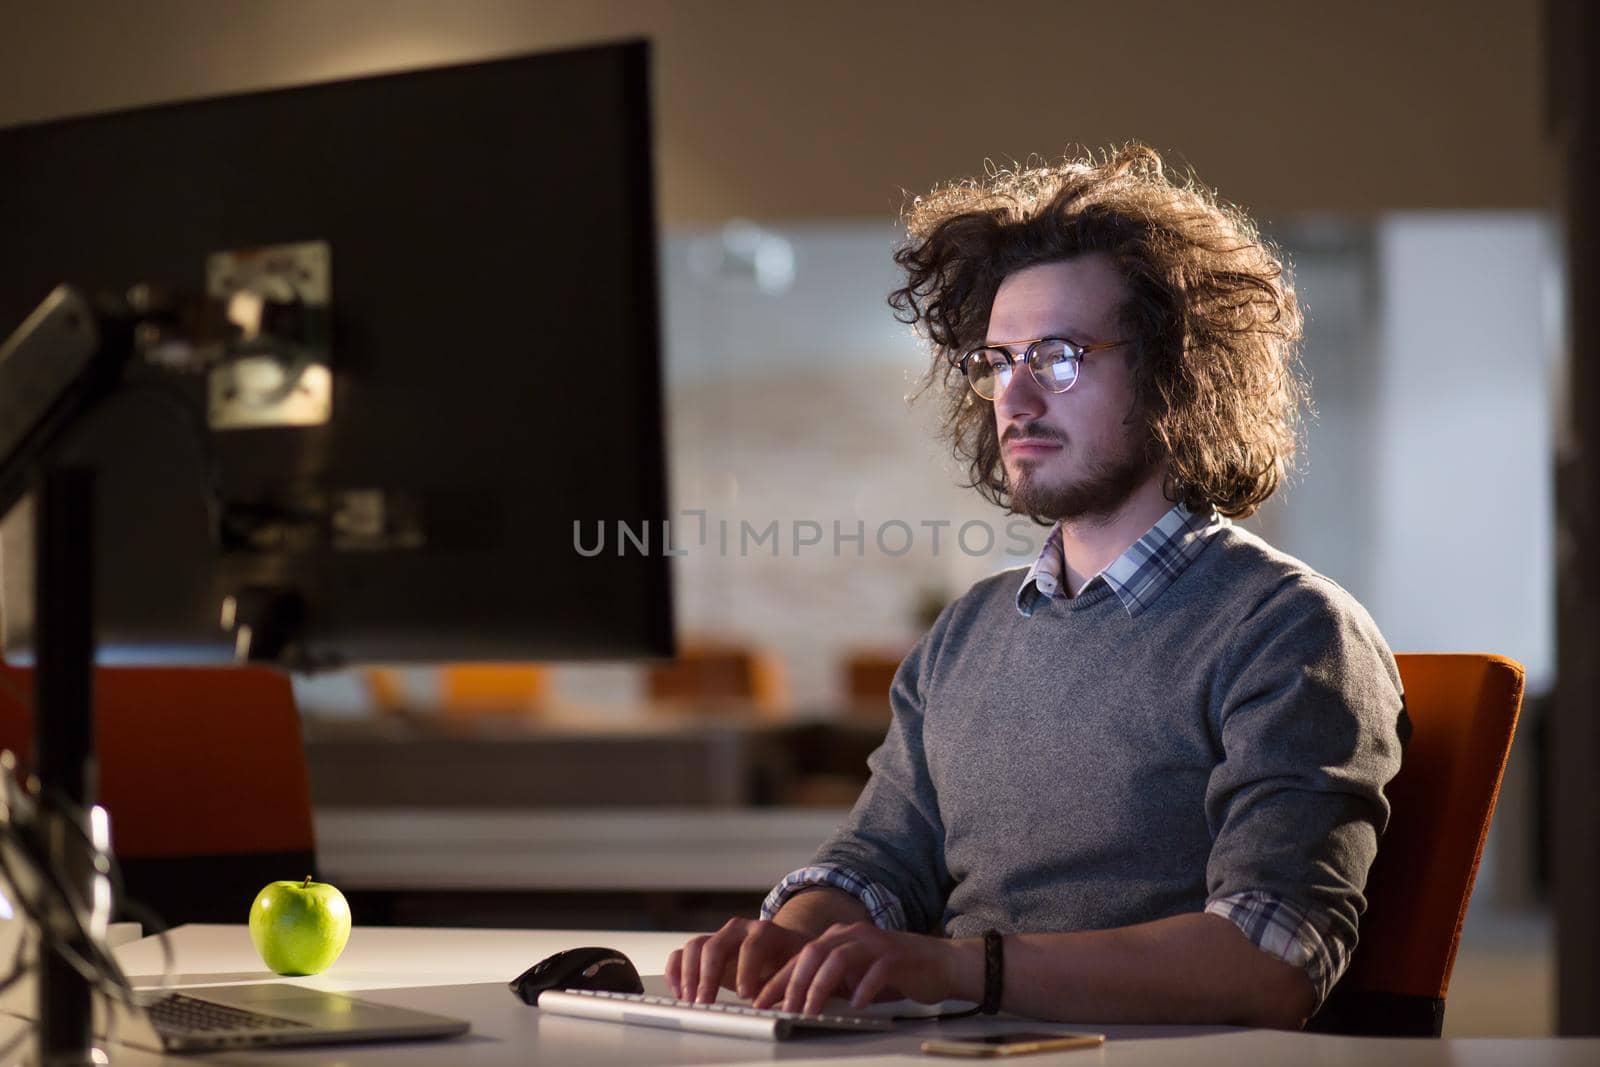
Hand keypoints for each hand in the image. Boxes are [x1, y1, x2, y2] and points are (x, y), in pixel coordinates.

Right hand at [665, 918, 809, 1002]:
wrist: (781, 948)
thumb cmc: (789, 961)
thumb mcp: (796, 969)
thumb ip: (788, 984)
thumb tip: (785, 1008)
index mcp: (765, 932)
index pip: (752, 945)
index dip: (747, 969)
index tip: (745, 995)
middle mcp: (738, 930)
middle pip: (715, 945)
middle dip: (708, 976)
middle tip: (706, 1002)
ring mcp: (718, 937)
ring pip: (694, 947)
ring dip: (688, 975)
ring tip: (690, 1000)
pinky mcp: (704, 949)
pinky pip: (681, 954)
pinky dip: (675, 972)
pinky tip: (679, 993)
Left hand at [753, 921, 964, 1015]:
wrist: (940, 963)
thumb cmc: (894, 973)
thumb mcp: (854, 978)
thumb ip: (830, 984)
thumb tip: (794, 1003)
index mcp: (838, 938)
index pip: (799, 958)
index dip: (777, 979)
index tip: (760, 1001)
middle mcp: (853, 935)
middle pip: (813, 954)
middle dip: (792, 983)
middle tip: (781, 1008)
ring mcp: (875, 943)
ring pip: (838, 959)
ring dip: (820, 986)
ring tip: (810, 1010)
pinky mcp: (896, 956)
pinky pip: (875, 970)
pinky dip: (863, 987)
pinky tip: (857, 1003)